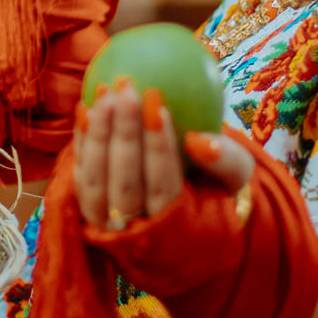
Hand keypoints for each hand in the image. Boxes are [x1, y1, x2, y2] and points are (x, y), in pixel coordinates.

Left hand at [72, 81, 255, 229]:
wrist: (189, 214)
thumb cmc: (217, 185)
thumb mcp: (238, 175)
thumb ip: (227, 161)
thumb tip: (196, 140)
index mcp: (177, 226)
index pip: (162, 185)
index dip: (157, 145)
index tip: (156, 102)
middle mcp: (137, 230)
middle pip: (124, 182)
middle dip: (123, 133)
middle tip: (127, 88)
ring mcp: (107, 222)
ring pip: (95, 180)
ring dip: (97, 134)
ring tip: (106, 92)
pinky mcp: (87, 206)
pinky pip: (79, 174)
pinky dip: (80, 142)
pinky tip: (85, 107)